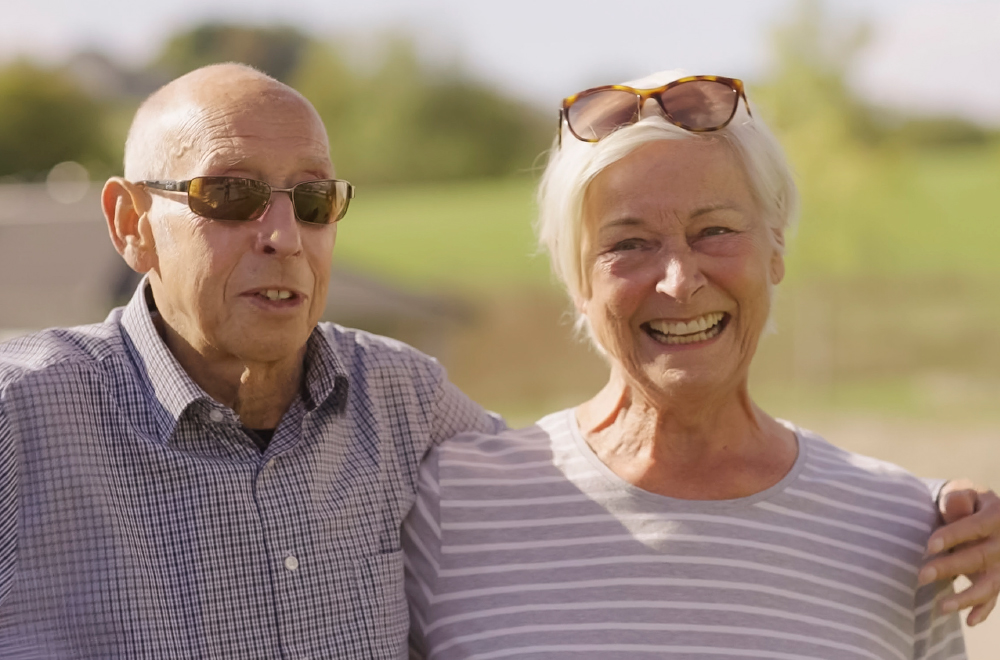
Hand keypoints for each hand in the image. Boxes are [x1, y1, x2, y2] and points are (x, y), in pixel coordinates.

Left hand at [919, 479, 999, 625]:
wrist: (982, 512)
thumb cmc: (966, 502)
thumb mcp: (963, 493)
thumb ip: (958, 500)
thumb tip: (955, 506)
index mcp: (996, 516)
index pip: (975, 527)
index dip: (953, 536)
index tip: (929, 546)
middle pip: (979, 557)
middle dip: (950, 567)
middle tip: (921, 575)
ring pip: (990, 584)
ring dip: (966, 597)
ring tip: (942, 606)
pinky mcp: (998, 578)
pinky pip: (994, 597)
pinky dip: (984, 610)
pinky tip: (970, 620)